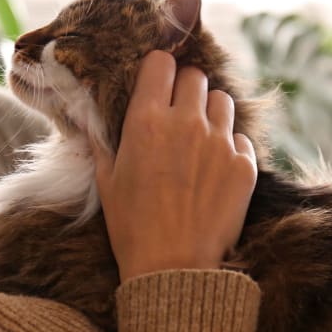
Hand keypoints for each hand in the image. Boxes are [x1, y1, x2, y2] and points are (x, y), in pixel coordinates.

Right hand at [91, 50, 256, 281]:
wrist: (173, 269)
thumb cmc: (131, 225)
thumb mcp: (106, 179)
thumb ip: (101, 140)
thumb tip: (86, 115)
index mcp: (146, 120)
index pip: (160, 63)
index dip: (157, 69)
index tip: (155, 82)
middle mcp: (186, 123)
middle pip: (194, 76)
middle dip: (184, 88)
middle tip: (176, 111)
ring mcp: (220, 142)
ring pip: (222, 100)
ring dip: (210, 112)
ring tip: (198, 137)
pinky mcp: (245, 165)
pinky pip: (240, 137)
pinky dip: (229, 146)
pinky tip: (214, 168)